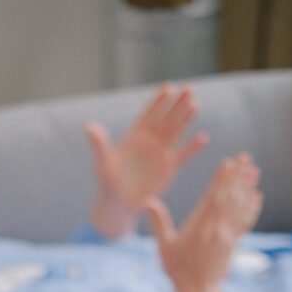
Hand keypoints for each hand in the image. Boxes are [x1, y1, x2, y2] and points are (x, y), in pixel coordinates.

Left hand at [86, 83, 207, 238]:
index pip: (148, 114)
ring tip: (196, 104)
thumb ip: (99, 144)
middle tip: (189, 87)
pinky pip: (183, 154)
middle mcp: (150, 140)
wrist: (119, 204)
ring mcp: (161, 153)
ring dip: (186, 118)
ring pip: (176, 131)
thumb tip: (88, 126)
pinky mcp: (169, 168)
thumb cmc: (107, 183)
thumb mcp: (102, 162)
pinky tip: (203, 137)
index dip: (158, 101)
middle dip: (177, 103)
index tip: (168, 87)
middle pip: (166, 118)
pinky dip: (193, 147)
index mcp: (135, 136)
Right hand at [147, 153, 262, 291]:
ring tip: (254, 171)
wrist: (198, 291)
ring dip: (247, 187)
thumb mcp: (164, 246)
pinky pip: (245, 222)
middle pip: (230, 197)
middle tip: (247, 158)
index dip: (222, 178)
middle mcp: (217, 228)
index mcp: (200, 225)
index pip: (214, 196)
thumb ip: (159, 222)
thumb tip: (148, 201)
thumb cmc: (178, 270)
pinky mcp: (233, 243)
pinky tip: (257, 197)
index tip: (229, 162)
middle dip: (238, 176)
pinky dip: (251, 208)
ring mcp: (227, 235)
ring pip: (240, 206)